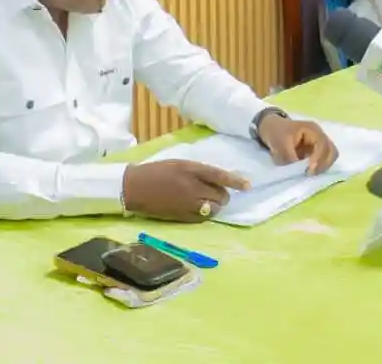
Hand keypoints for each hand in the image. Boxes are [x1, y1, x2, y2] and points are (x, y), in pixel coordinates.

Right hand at [122, 159, 248, 222]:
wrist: (133, 187)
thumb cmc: (157, 171)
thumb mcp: (180, 164)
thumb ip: (199, 171)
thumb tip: (218, 179)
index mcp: (191, 170)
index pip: (219, 176)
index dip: (235, 181)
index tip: (248, 186)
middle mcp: (192, 187)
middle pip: (220, 195)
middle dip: (223, 195)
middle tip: (218, 193)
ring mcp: (187, 203)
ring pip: (213, 208)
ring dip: (215, 205)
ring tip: (208, 201)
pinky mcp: (181, 216)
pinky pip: (202, 218)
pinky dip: (206, 213)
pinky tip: (200, 209)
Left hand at [257, 114, 339, 173]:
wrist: (273, 129)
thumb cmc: (277, 133)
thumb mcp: (279, 143)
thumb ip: (288, 156)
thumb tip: (297, 170)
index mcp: (312, 130)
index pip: (322, 144)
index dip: (318, 157)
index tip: (309, 170)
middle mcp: (320, 136)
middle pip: (331, 151)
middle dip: (323, 164)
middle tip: (310, 174)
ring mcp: (320, 144)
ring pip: (331, 156)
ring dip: (323, 167)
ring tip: (310, 174)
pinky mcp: (318, 152)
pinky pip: (325, 161)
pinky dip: (320, 168)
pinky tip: (310, 172)